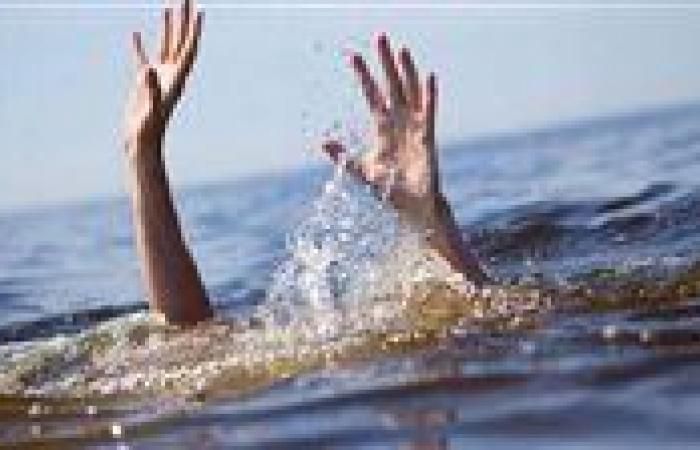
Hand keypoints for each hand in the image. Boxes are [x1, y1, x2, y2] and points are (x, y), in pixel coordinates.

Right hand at [124, 0, 202, 151]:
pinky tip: (134, 32)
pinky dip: (140, 46)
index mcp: (176, 80)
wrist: (141, 145)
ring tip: (169, 7)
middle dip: (184, 21)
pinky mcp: (144, 84)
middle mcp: (172, 76)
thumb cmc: (147, 131)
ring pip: (166, 47)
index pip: (189, 49)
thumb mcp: (149, 109)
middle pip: (181, 42)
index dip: (194, 30)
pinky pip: (143, 59)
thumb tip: (148, 69)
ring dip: (168, 28)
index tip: (199, 9)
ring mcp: (159, 79)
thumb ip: (150, 88)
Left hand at [323, 34, 440, 227]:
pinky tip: (428, 77)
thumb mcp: (362, 171)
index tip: (353, 57)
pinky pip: (428, 113)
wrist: (412, 207)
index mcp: (382, 129)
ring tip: (401, 50)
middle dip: (385, 63)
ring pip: (410, 93)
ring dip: (406, 71)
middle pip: (391, 86)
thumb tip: (322, 142)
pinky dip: (429, 96)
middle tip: (380, 37)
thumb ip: (344, 156)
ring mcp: (414, 128)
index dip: (363, 77)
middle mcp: (399, 123)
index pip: (372, 96)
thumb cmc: (390, 189)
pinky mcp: (427, 138)